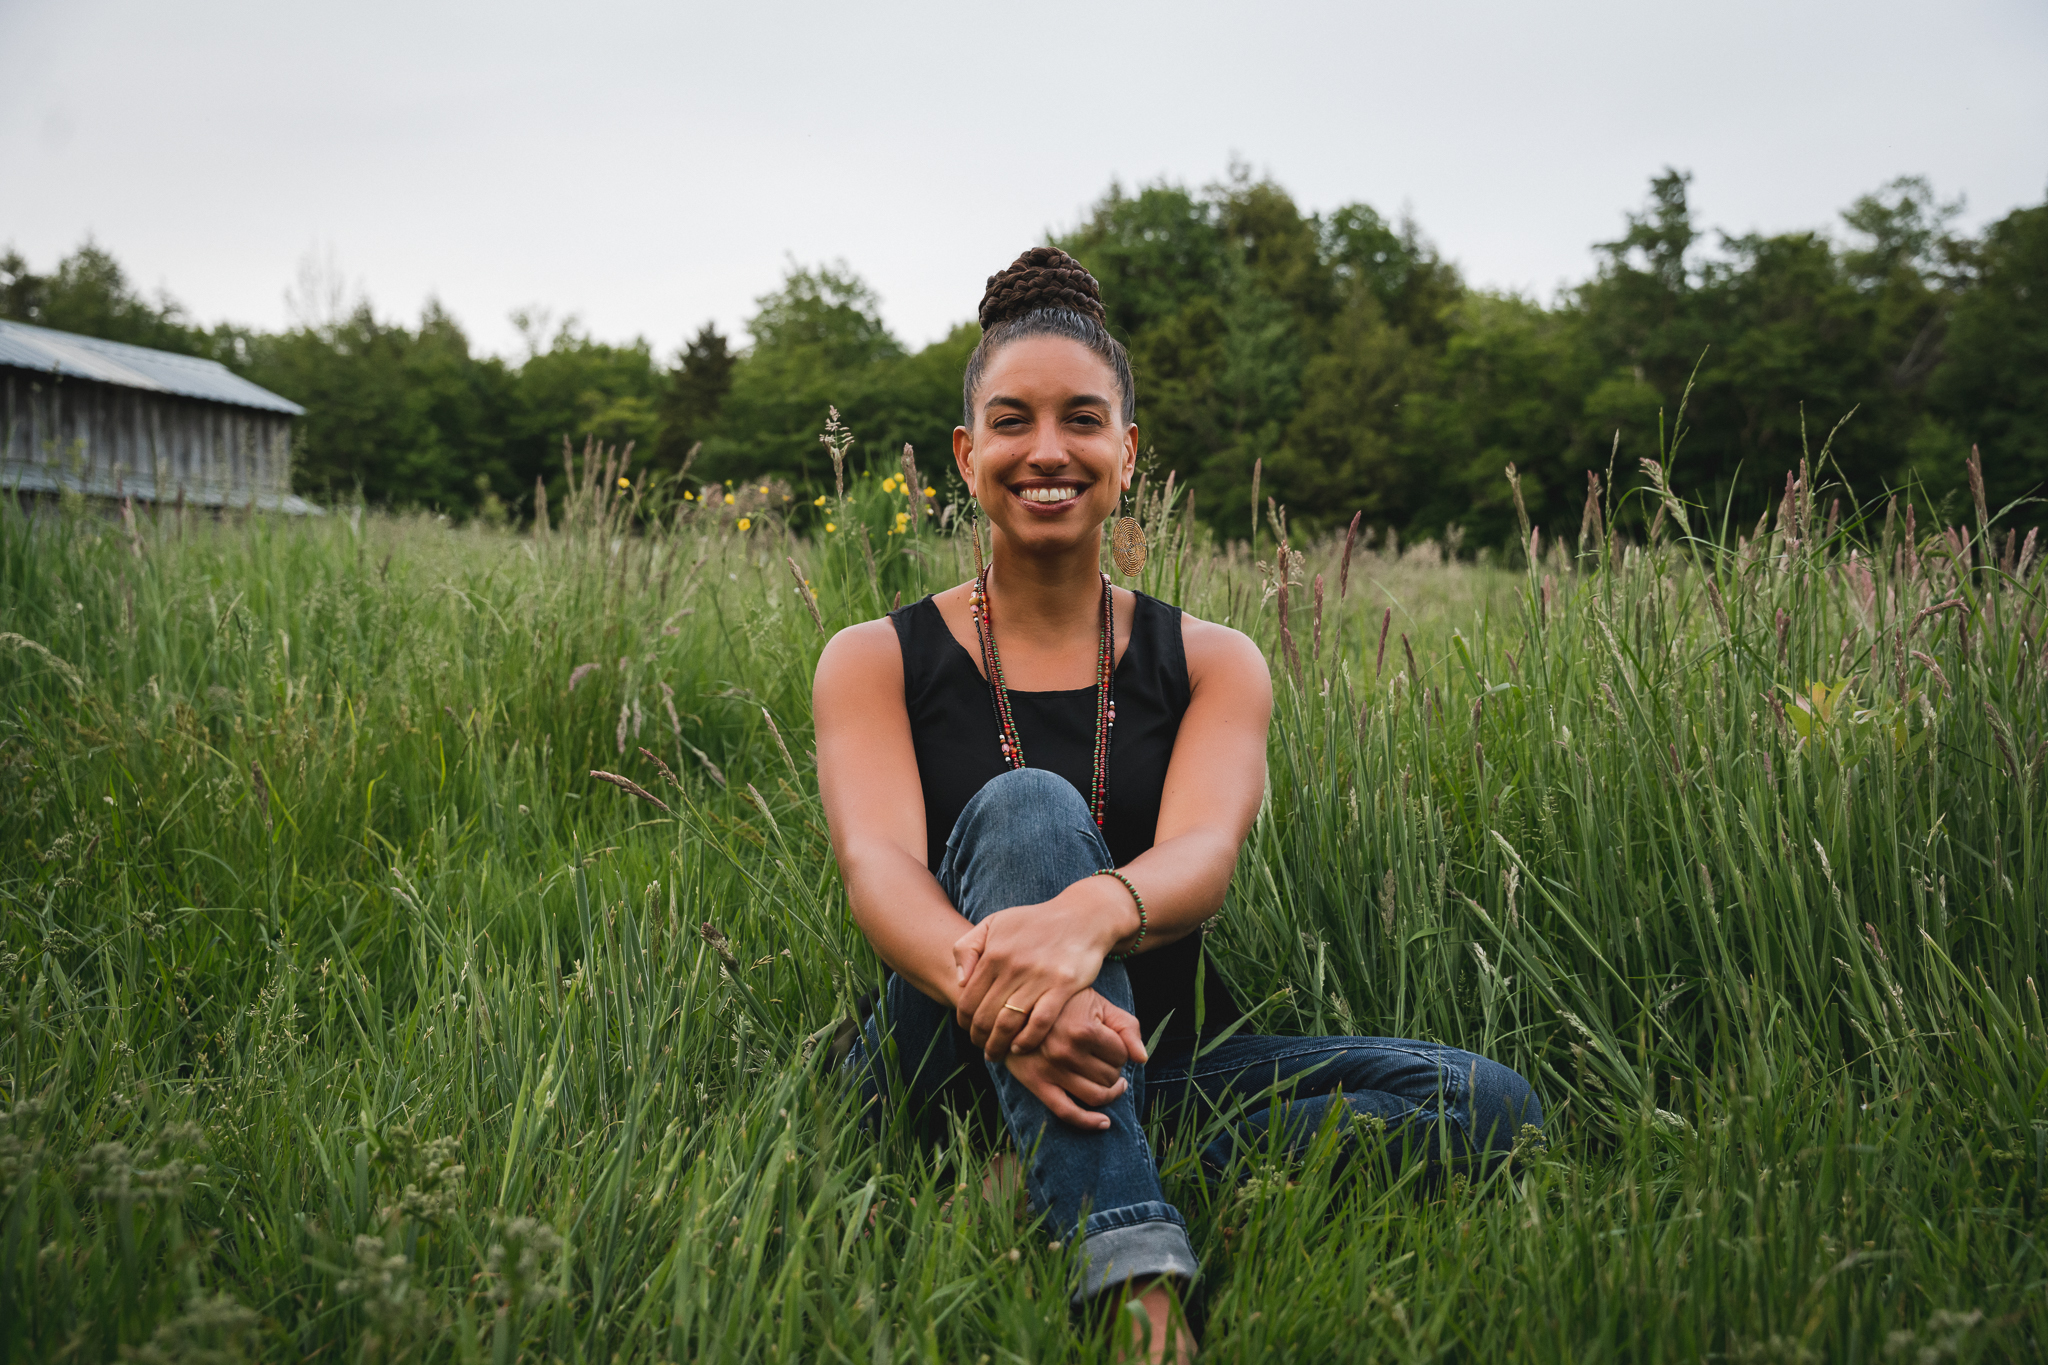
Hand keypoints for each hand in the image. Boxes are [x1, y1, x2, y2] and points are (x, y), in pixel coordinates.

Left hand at [954, 880, 1131, 1058]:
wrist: (1082, 917)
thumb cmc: (1035, 923)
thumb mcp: (995, 923)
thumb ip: (968, 947)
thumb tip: (960, 982)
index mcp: (994, 953)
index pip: (968, 998)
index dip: (964, 1020)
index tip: (968, 1030)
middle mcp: (1013, 966)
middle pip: (985, 1015)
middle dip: (979, 1037)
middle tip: (981, 1046)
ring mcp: (1039, 977)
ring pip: (1008, 1023)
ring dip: (998, 1044)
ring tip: (996, 1053)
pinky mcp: (1063, 986)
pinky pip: (1040, 1022)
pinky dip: (1027, 1040)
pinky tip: (1020, 1047)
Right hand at [1000, 989, 1149, 1130]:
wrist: (1016, 1007)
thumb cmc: (1063, 1004)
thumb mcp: (1098, 1004)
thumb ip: (1126, 1026)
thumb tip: (1143, 1059)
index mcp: (1083, 1029)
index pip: (1122, 1055)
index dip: (1122, 1051)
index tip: (1112, 1043)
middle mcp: (1067, 1052)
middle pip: (1110, 1077)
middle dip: (1114, 1070)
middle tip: (1105, 1058)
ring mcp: (1051, 1071)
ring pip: (1096, 1096)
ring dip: (1109, 1092)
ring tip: (1110, 1083)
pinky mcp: (1037, 1084)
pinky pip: (1067, 1113)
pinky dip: (1089, 1122)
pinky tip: (1103, 1123)